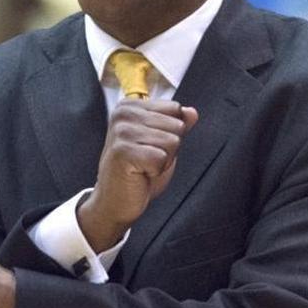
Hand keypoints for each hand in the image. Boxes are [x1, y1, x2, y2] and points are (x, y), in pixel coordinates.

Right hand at [78, 100, 198, 251]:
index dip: (170, 132)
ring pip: (172, 141)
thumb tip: (192, 112)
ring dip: (163, 160)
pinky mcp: (123, 151)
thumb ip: (176, 125)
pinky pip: (162, 158)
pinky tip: (140, 174)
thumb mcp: (161, 144)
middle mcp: (123, 114)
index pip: (175, 108)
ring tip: (143, 166)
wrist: (115, 201)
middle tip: (147, 159)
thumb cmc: (137, 173)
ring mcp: (121, 132)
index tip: (150, 145)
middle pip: (176, 125)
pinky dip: (156, 171)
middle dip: (169, 147)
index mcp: (130, 106)